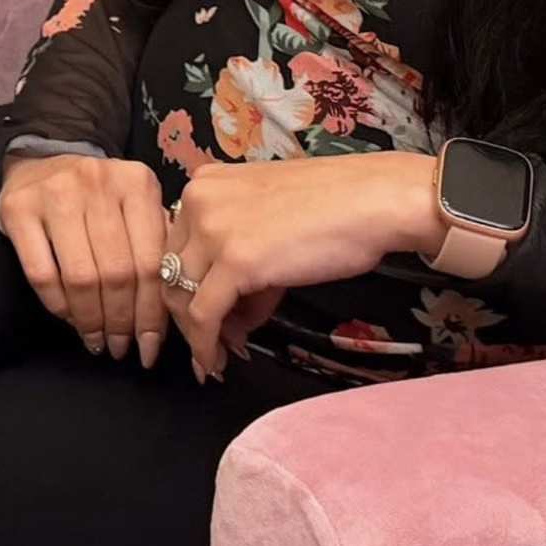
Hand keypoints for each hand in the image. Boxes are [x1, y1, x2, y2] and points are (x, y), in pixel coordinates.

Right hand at [0, 151, 179, 366]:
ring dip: (91, 320)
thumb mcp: (134, 207)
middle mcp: (98, 182)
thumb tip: (169, 312)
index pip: (151, 261)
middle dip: (122, 321)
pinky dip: (58, 305)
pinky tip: (69, 318)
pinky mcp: (18, 209)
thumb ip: (153, 245)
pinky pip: (42, 274)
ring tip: (96, 340)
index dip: (152, 313)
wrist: (39, 161)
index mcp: (137, 183)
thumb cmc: (97, 197)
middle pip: (118, 273)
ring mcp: (55, 193)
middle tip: (121, 347)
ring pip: (81, 277)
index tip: (150, 345)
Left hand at [167, 149, 443, 379]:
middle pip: (169, 271)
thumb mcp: (269, 224)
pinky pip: (204, 314)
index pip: (175, 246)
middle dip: (189, 315)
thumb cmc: (336, 208)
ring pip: (181, 296)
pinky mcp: (235, 261)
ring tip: (217, 358)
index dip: (188, 287)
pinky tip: (215, 362)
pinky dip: (204, 345)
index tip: (208, 317)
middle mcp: (197, 200)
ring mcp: (213, 229)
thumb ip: (241, 260)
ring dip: (196, 334)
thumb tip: (230, 317)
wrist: (375, 200)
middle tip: (212, 345)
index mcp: (202, 184)